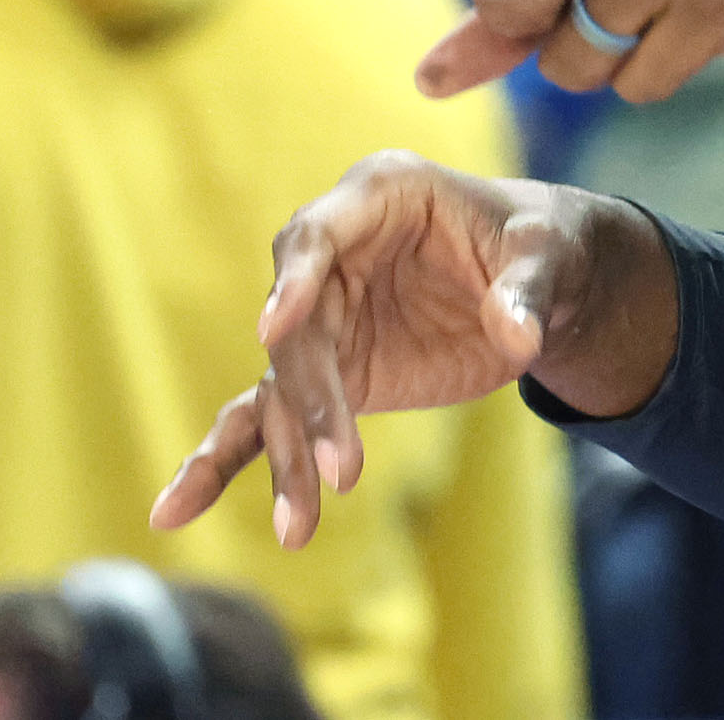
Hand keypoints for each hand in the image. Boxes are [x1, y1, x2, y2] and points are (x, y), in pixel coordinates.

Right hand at [150, 153, 676, 546]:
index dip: (294, 282)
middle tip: (339, 471)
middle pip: (296, 331)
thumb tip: (519, 339)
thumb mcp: (550, 255)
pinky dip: (228, 462)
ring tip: (296, 527)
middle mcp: (332, 255)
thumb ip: (529, 292)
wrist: (537, 280)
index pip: (315, 236)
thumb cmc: (540, 244)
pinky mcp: (327, 374)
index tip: (274, 330)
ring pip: (281, 388)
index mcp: (379, 196)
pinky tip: (173, 509)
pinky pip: (267, 418)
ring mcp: (321, 318)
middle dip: (311, 403)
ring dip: (286, 456)